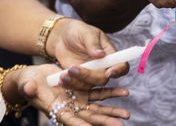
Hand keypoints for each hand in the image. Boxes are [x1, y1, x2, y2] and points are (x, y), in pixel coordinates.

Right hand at [6, 64, 129, 125]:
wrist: (35, 77)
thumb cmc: (27, 82)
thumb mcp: (27, 84)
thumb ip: (28, 88)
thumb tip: (28, 89)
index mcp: (56, 109)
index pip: (70, 120)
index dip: (81, 125)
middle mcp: (70, 107)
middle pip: (89, 117)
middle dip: (104, 121)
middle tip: (119, 125)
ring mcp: (78, 99)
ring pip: (98, 107)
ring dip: (112, 110)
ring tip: (126, 115)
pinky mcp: (83, 90)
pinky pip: (100, 93)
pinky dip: (111, 93)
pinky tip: (124, 92)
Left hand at [46, 18, 128, 82]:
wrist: (61, 37)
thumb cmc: (77, 31)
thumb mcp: (85, 33)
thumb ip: (92, 43)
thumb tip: (100, 54)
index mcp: (109, 54)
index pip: (121, 65)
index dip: (119, 71)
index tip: (109, 72)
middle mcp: (103, 66)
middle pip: (103, 79)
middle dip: (89, 76)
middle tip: (72, 68)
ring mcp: (91, 74)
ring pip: (89, 85)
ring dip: (76, 82)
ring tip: (63, 74)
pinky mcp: (79, 79)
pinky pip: (77, 87)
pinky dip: (69, 85)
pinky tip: (60, 80)